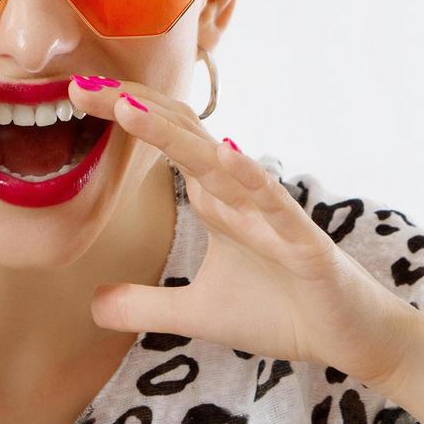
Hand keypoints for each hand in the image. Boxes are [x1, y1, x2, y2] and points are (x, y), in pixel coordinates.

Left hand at [70, 76, 423, 391]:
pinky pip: (273, 201)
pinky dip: (248, 177)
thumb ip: (145, 306)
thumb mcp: (197, 314)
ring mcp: (270, 211)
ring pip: (217, 161)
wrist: (348, 337)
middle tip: (79, 86)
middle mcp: (237, 191)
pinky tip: (224, 156)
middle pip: (181, 133)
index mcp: (214, 197)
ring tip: (126, 109)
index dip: (123, 114)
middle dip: (130, 106)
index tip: (75, 95)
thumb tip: (92, 305)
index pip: (165, 139)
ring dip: (172, 134)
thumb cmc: (280, 311)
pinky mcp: (301, 239)